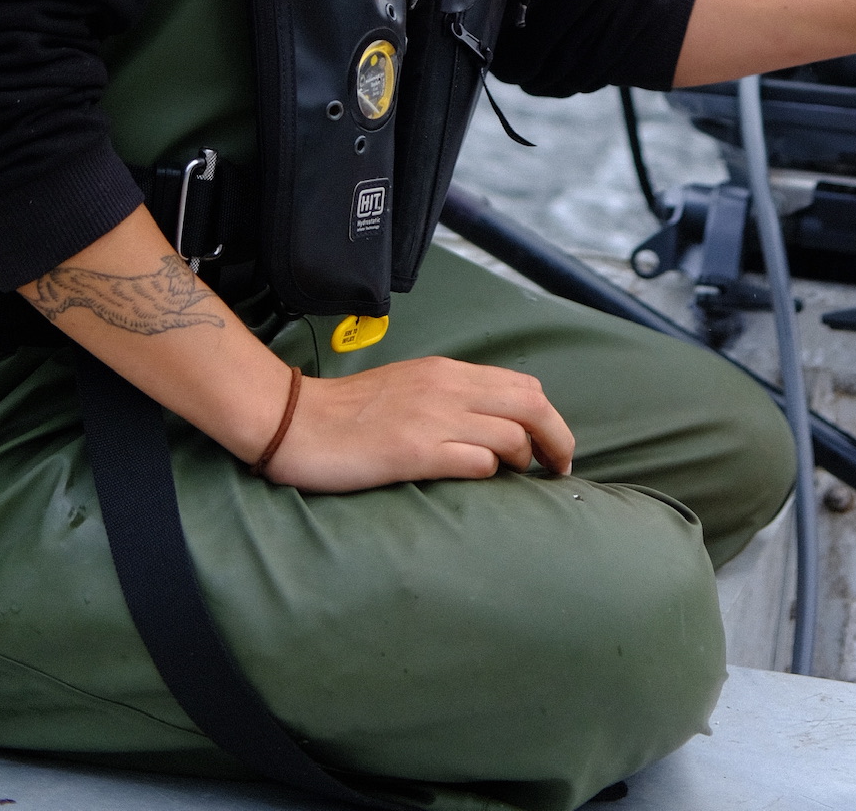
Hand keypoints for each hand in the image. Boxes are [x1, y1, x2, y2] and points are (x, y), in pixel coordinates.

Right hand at [262, 355, 575, 491]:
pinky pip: (476, 461)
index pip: (523, 386)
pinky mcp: (414, 451)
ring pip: (512, 434)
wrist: (296, 420)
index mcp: (447, 372)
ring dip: (527, 462)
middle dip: (558, 439)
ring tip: (525, 483)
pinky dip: (492, 474)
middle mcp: (447, 389)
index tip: (553, 447)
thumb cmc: (349, 413)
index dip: (550, 418)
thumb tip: (491, 424)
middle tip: (559, 470)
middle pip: (532, 405)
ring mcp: (433, 419)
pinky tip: (485, 483)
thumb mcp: (409, 388)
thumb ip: (449, 397)